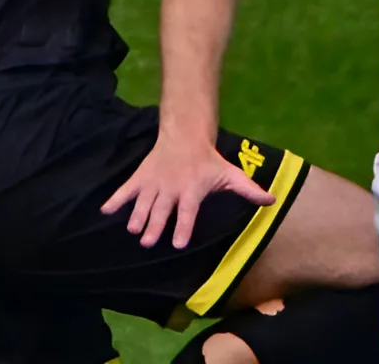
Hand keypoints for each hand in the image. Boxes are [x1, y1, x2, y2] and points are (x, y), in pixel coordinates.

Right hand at [100, 135, 275, 249]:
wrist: (185, 135)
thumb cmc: (209, 161)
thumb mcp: (231, 174)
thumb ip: (250, 190)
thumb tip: (273, 201)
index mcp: (192, 190)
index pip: (187, 212)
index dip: (182, 227)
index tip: (178, 244)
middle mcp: (171, 188)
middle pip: (162, 210)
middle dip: (154, 226)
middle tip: (148, 241)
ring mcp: (154, 183)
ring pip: (143, 202)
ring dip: (136, 216)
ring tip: (132, 230)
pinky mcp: (141, 177)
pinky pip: (125, 189)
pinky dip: (115, 199)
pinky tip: (105, 211)